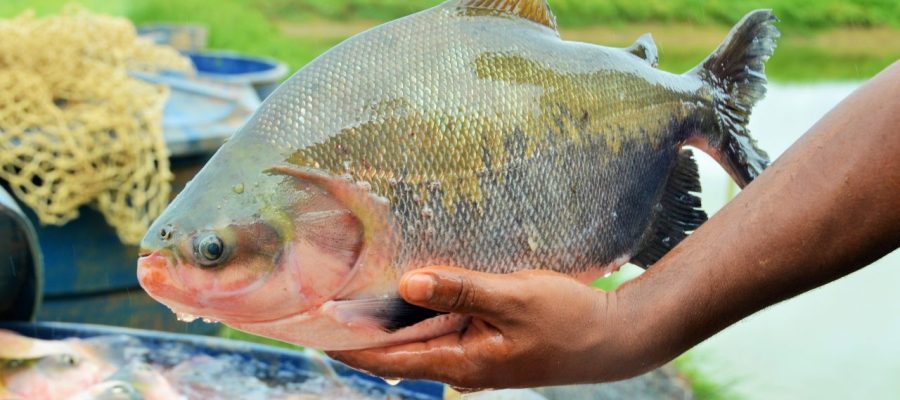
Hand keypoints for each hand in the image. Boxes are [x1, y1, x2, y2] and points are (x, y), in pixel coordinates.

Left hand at [327, 266, 651, 389]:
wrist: (613, 338)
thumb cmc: (568, 320)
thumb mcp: (512, 298)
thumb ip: (459, 290)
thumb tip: (406, 284)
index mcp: (462, 363)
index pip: (389, 359)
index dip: (349, 344)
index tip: (314, 327)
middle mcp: (461, 367)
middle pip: (398, 351)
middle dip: (363, 330)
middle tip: (327, 299)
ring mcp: (474, 358)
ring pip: (419, 339)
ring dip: (392, 320)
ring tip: (359, 291)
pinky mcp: (486, 345)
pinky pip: (442, 331)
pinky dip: (422, 313)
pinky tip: (413, 290)